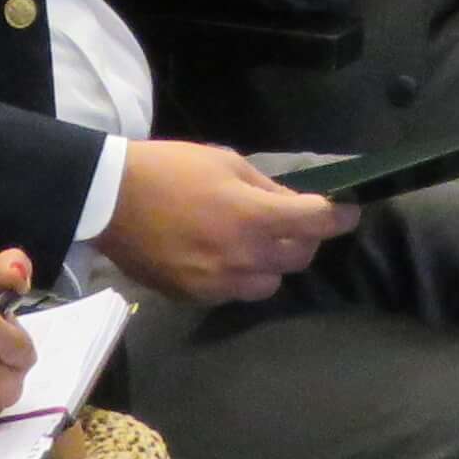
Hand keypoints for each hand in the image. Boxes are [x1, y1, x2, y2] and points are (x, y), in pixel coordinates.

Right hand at [102, 139, 351, 305]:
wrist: (110, 199)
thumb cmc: (170, 169)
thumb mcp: (225, 162)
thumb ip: (266, 187)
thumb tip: (293, 204)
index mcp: (252, 218)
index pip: (315, 224)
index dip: (339, 217)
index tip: (348, 212)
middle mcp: (242, 258)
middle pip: (298, 258)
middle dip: (305, 238)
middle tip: (295, 221)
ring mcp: (218, 283)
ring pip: (270, 283)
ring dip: (273, 263)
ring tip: (255, 242)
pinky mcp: (195, 297)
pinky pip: (234, 292)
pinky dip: (239, 276)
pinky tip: (222, 255)